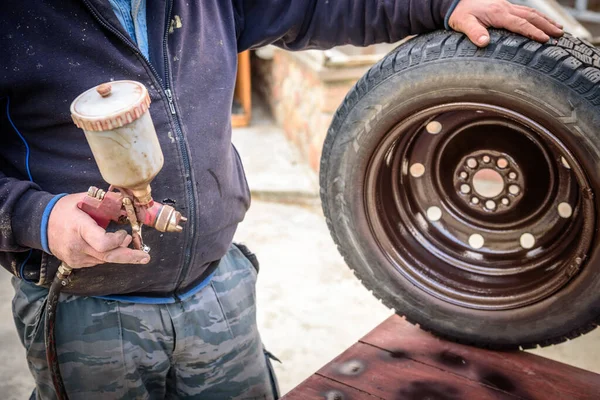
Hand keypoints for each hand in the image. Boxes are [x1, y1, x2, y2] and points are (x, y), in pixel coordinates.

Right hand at [48, 193, 150, 267]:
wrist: (39, 224)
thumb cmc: (63, 209)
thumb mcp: (82, 199)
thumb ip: (104, 201)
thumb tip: (126, 199)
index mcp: (79, 228)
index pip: (103, 243)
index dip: (118, 241)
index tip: (124, 234)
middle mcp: (77, 246)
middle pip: (108, 256)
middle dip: (130, 257)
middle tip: (145, 257)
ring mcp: (75, 257)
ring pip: (104, 260)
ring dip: (119, 253)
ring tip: (128, 244)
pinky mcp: (75, 263)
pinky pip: (97, 261)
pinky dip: (107, 254)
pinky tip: (112, 247)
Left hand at [448, 0, 563, 46]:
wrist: (455, 2)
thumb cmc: (459, 14)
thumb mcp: (463, 24)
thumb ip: (474, 32)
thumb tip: (484, 43)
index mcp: (498, 13)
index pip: (520, 24)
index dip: (533, 32)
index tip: (545, 40)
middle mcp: (505, 8)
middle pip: (531, 16)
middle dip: (547, 26)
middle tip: (560, 35)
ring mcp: (507, 6)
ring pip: (531, 12)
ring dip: (546, 20)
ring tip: (559, 29)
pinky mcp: (505, 7)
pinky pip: (525, 11)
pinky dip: (537, 17)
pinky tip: (542, 22)